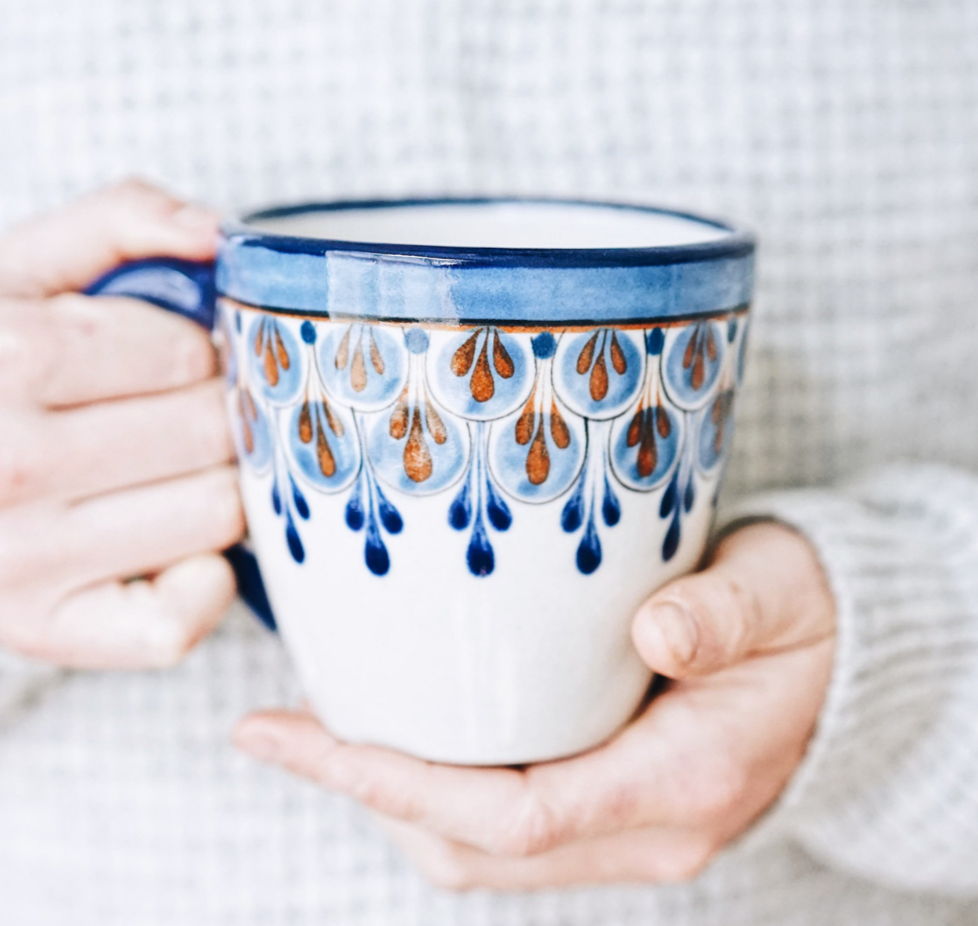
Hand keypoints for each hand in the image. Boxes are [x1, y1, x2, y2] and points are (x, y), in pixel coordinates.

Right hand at [0, 179, 244, 668]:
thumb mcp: (14, 268)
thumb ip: (115, 223)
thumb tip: (215, 231)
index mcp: (7, 358)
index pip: (190, 357)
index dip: (199, 352)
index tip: (174, 359)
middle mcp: (11, 464)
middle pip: (213, 434)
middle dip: (216, 414)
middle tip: (184, 413)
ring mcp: (23, 560)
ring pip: (219, 513)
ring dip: (219, 486)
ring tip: (173, 469)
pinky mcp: (43, 630)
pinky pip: (178, 622)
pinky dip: (201, 584)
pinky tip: (171, 544)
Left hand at [234, 522, 834, 889]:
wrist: (840, 659)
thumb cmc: (803, 617)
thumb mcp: (777, 596)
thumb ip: (721, 614)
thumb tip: (656, 635)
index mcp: (686, 781)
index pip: (514, 816)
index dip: (391, 783)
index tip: (294, 735)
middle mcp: (647, 830)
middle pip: (474, 849)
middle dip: (363, 793)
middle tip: (280, 725)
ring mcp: (626, 827)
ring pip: (478, 848)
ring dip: (391, 796)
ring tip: (322, 726)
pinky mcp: (611, 805)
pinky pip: (502, 820)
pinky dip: (436, 787)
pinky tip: (403, 729)